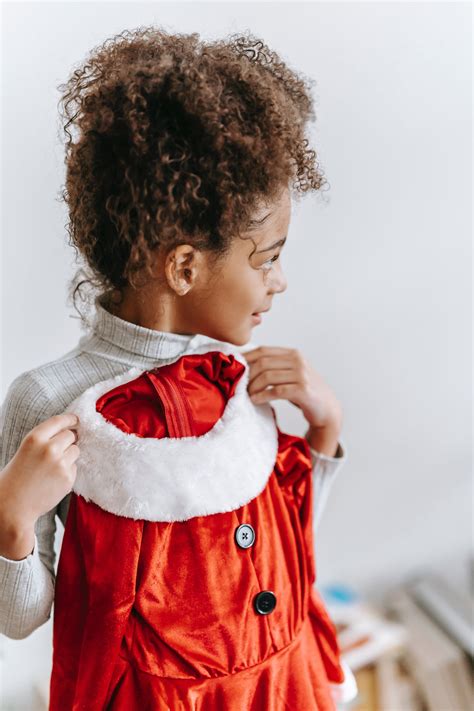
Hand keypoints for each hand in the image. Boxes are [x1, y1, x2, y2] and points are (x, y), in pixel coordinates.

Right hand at [0, 413, 79, 529]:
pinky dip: (67, 471)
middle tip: (59, 450)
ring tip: (52, 467)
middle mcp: (50, 448)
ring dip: (69, 455)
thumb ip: (45, 440)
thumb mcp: (26, 450)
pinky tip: (53, 479)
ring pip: (75, 450)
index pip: (59, 421)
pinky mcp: (68, 478)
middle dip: (68, 440)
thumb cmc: (16, 477)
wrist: (13, 506)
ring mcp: (61, 464)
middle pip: (70, 435)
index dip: (69, 419)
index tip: (76, 419)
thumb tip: (69, 432)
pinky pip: (74, 467)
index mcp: (35, 438)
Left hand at [242, 346, 342, 430]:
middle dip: (248, 374)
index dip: (246, 358)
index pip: (263, 351)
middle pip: (263, 363)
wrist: (327, 409)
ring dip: (253, 387)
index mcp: (293, 354)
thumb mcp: (290, 374)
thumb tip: (245, 365)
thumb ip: (274, 367)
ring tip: (247, 395)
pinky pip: (276, 391)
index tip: (234, 367)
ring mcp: (301, 374)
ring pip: (267, 376)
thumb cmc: (304, 392)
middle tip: (239, 385)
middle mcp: (298, 361)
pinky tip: (256, 400)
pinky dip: (262, 396)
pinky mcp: (303, 390)